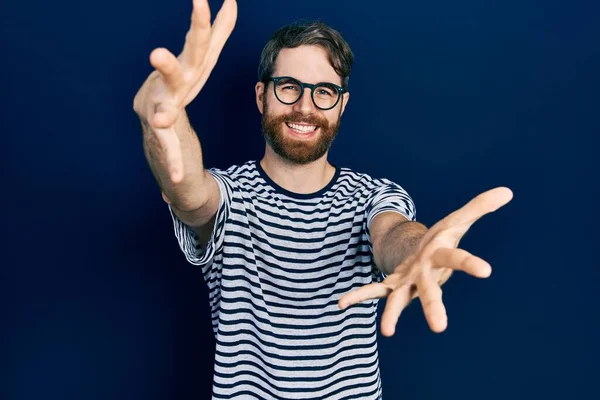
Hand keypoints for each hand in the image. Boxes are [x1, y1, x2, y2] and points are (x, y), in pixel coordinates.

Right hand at [133, 0, 236, 182]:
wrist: (159, 136)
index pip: (199, 45)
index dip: (201, 23)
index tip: (202, 0)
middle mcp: (169, 85)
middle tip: (174, 35)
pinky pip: (169, 151)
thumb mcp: (203, 63)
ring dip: (165, 107)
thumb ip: (217, 33)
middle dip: (181, 51)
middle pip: (181, 68)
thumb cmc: (181, 92)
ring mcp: (159, 109)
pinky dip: (175, 163)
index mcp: (185, 70)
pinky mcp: (161, 136)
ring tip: (162, 105)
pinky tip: (179, 176)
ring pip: (164, 106)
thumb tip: (232, 1)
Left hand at [338, 186, 513, 335]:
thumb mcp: (458, 219)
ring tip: (387, 331)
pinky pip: (372, 290)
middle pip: (431, 291)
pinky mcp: (391, 284)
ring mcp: (408, 283)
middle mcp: (426, 275)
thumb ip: (479, 206)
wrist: (425, 255)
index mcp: (442, 257)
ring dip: (393, 314)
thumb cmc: (443, 240)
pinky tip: (340, 304)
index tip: (486, 270)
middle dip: (434, 307)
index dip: (470, 263)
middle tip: (440, 328)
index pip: (458, 259)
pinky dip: (357, 297)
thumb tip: (507, 191)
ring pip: (400, 300)